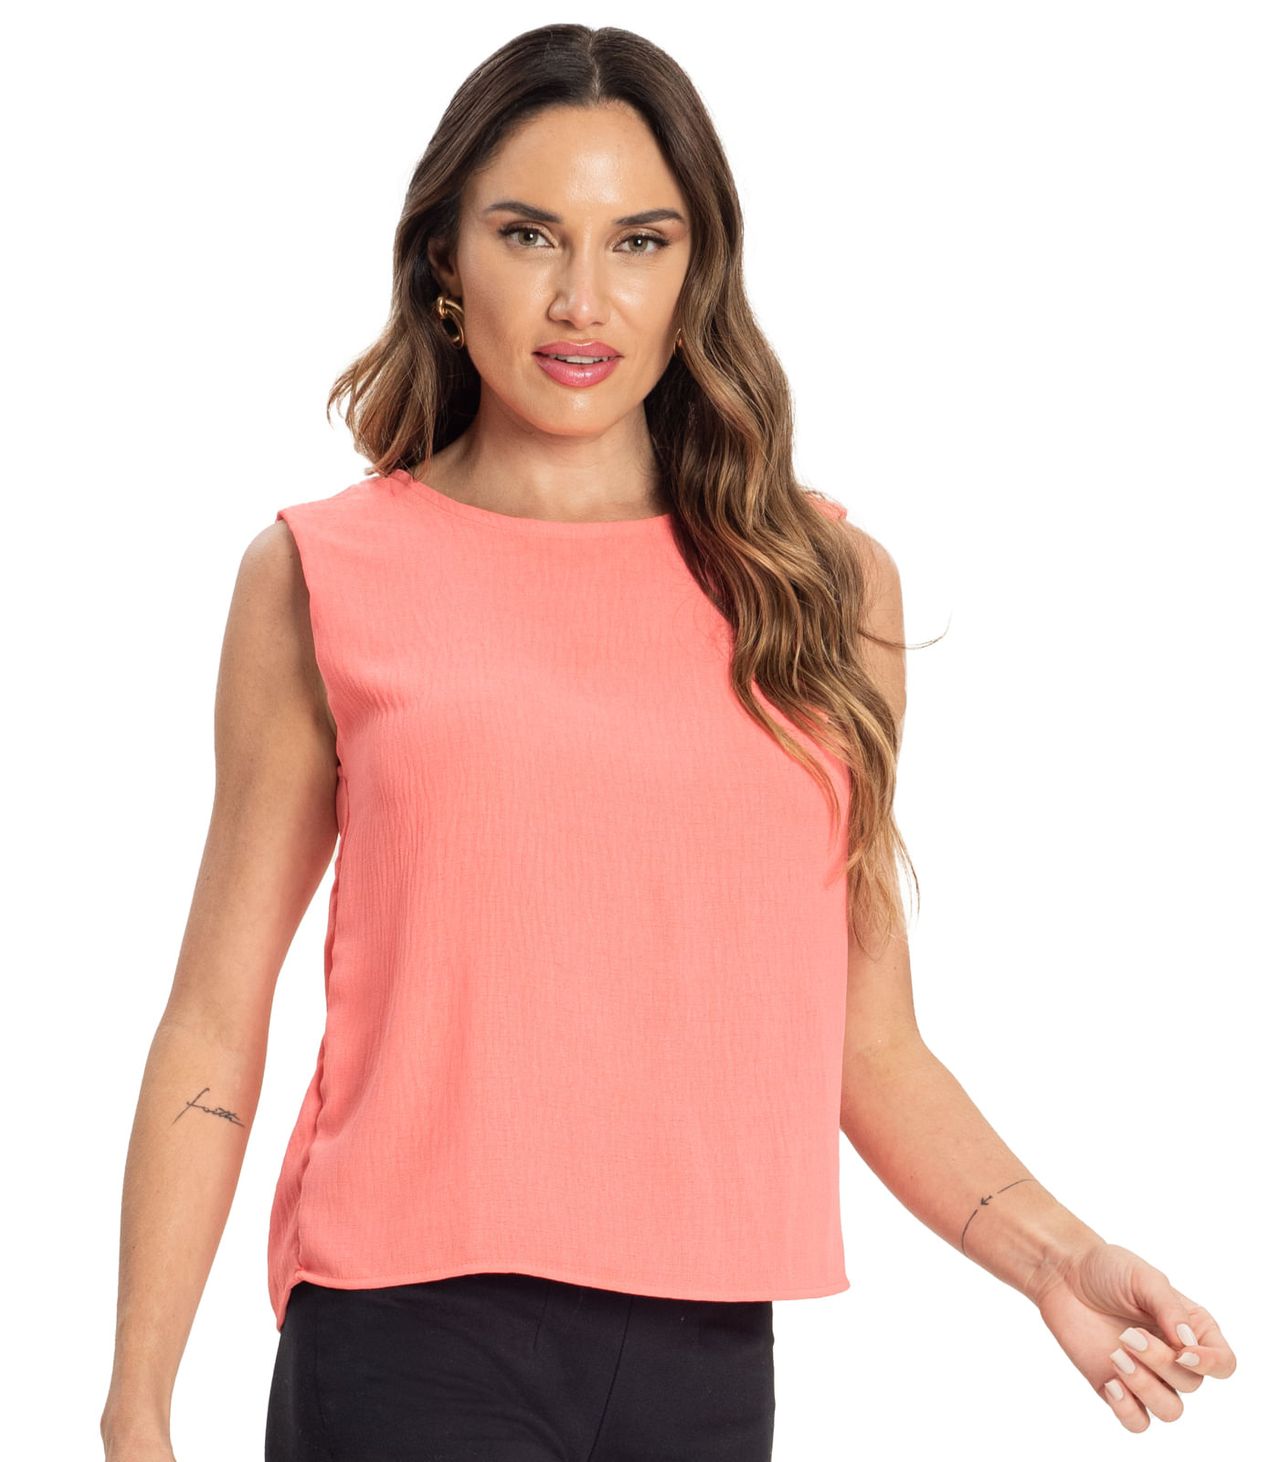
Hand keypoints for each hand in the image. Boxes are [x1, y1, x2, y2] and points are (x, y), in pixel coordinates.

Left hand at [1033, 1241, 1235, 1431]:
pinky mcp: (1118, 1388)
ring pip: (1170, 1411)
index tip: (1183, 1353)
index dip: (1210, 1365)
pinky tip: (1110, 1383)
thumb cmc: (1107, 1270)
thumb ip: (1169, 1308)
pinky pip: (1137, 1422)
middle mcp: (1175, 1357)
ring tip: (1116, 1356)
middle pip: (1192, 1384)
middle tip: (1128, 1335)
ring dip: (1145, 1388)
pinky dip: (1128, 1411)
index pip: (1223, 1363)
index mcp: (1191, 1328)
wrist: (1064, 1276)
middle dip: (1160, 1362)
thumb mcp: (1143, 1278)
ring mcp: (1148, 1376)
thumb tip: (1188, 1342)